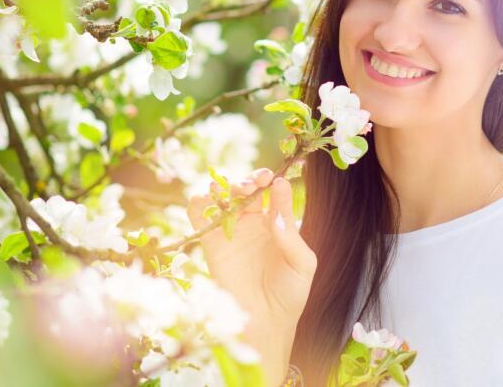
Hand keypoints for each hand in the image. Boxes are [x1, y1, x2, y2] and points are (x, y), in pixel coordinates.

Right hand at [186, 169, 316, 374]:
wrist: (266, 323)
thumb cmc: (290, 294)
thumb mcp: (302, 263)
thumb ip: (291, 232)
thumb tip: (279, 197)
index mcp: (276, 224)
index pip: (272, 193)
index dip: (272, 181)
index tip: (274, 179)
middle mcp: (252, 224)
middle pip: (245, 190)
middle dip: (248, 180)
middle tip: (254, 184)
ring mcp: (230, 233)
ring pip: (222, 198)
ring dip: (225, 187)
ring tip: (236, 191)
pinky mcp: (210, 245)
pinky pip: (199, 216)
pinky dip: (199, 201)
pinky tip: (209, 199)